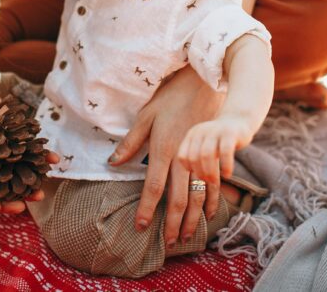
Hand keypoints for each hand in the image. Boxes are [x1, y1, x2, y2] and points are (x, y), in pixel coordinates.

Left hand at [109, 66, 224, 243]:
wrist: (205, 82)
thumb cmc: (172, 96)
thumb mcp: (146, 115)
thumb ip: (131, 141)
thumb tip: (113, 162)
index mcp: (163, 149)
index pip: (153, 187)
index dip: (146, 209)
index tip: (139, 227)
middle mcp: (182, 158)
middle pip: (177, 198)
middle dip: (171, 223)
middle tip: (167, 243)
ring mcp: (200, 156)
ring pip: (197, 196)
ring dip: (191, 218)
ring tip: (186, 236)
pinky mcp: (213, 153)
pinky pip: (214, 184)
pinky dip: (211, 202)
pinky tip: (208, 214)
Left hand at [177, 114, 254, 181]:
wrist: (238, 121)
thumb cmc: (220, 140)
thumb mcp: (204, 144)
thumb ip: (197, 157)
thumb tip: (197, 180)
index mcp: (192, 134)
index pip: (183, 156)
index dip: (190, 169)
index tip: (199, 175)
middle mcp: (201, 131)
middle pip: (194, 157)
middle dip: (201, 173)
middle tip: (210, 181)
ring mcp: (215, 131)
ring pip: (206, 155)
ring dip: (210, 172)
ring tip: (216, 181)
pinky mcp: (230, 133)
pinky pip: (225, 152)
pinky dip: (225, 166)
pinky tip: (227, 175)